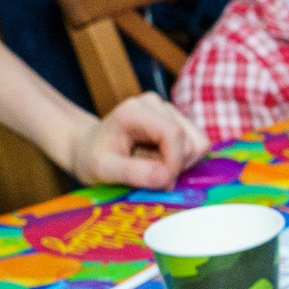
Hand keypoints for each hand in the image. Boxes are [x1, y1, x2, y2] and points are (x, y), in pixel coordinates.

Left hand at [69, 93, 207, 188]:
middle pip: (190, 140)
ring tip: (154, 167)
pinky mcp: (178, 121)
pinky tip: (161, 161)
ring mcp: (168, 110)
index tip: (162, 184)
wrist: (89, 149)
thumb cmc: (92, 159)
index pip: (174, 134)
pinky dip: (184, 161)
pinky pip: (197, 145)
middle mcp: (155, 104)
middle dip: (176, 166)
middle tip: (150, 176)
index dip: (174, 163)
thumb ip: (132, 173)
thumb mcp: (103, 170)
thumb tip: (166, 177)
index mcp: (135, 111)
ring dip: (182, 164)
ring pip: (198, 143)